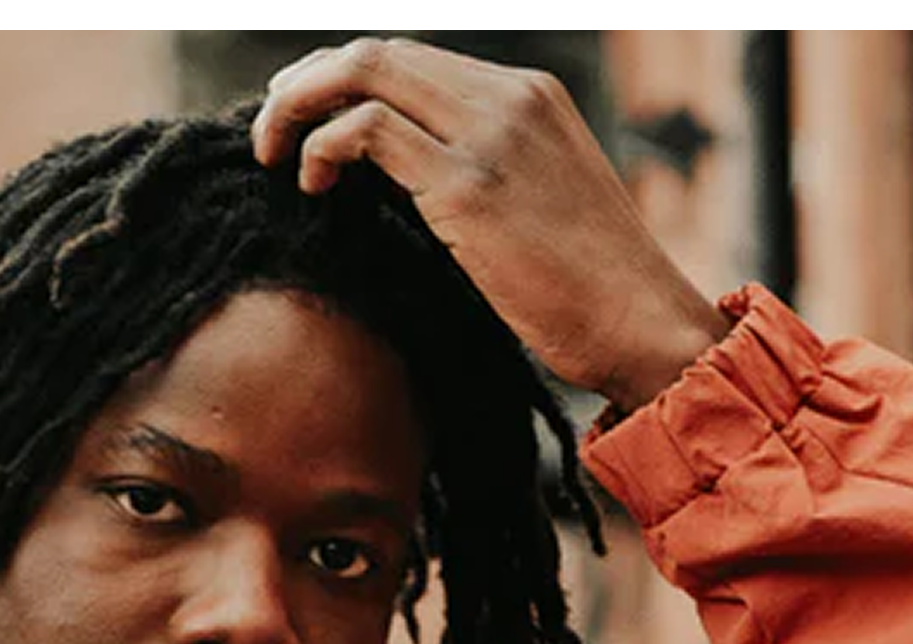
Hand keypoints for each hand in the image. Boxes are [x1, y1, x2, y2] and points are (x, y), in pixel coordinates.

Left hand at [250, 37, 733, 413]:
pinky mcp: (467, 185)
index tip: (305, 118)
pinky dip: (322, 147)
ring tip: (275, 156)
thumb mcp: (536, 200)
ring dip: (298, 108)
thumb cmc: (589, 285)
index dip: (342, 80)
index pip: (410, 59)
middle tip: (270, 130)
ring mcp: (489, 135)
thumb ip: (479, 169)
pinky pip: (366, 131)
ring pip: (364, 73)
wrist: (642, 321)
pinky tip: (313, 184)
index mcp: (527, 94)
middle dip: (306, 83)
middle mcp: (508, 97)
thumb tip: (403, 179)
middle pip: (377, 52)